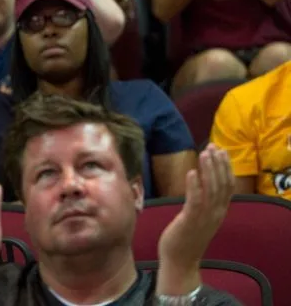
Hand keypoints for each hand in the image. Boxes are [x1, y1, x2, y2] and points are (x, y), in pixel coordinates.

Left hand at [158, 145, 234, 277]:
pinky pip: (195, 201)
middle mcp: (216, 213)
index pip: (228, 186)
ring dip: (208, 170)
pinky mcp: (190, 221)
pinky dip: (195, 186)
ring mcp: (205, 218)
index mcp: (219, 212)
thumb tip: (198, 180)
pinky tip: (191, 173)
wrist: (180, 261)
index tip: (221, 151)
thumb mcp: (198, 217)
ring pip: (211, 190)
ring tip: (204, 153)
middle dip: (219, 164)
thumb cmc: (185, 237)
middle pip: (222, 184)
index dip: (226, 167)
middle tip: (213, 146)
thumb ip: (202, 201)